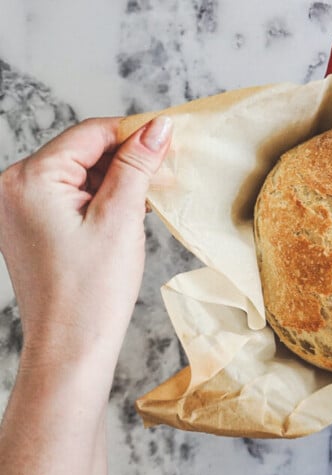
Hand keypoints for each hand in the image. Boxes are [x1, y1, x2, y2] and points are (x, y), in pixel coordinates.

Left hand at [0, 116, 171, 474]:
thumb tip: (158, 126)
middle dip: (129, 157)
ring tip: (156, 193)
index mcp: (31, 178)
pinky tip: (133, 209)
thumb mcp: (121, 218)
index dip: (134, 132)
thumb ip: (137, 165)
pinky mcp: (32, 226)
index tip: (172, 138)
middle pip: (84, 152)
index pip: (90, 134)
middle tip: (170, 170)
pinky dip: (104, 197)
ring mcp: (20, 208)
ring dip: (119, 178)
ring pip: (81, 174)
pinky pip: (72, 196)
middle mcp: (15, 186)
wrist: (71, 346)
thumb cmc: (93, 290)